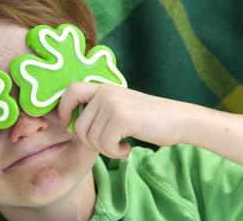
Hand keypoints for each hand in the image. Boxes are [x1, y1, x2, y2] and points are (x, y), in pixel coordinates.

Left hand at [58, 82, 192, 158]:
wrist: (180, 120)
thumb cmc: (148, 119)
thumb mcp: (119, 107)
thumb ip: (98, 111)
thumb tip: (70, 126)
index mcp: (103, 88)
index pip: (71, 91)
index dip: (63, 109)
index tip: (67, 124)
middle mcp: (105, 92)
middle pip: (79, 126)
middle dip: (91, 143)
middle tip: (109, 145)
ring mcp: (112, 103)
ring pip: (90, 138)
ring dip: (106, 150)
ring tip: (121, 146)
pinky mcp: (120, 117)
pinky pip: (104, 144)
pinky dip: (115, 153)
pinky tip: (127, 149)